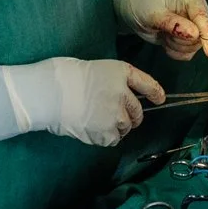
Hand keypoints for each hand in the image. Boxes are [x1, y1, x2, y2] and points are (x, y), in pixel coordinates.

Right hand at [0, 57, 166, 147]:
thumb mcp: (94, 69)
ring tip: (97, 123)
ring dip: (117, 128)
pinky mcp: (107, 132)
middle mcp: (124, 92)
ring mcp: (116, 113)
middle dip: (132, 117)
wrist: (48, 93)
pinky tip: (90, 129)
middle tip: (118, 118)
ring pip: (126, 127)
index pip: (146, 83)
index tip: (159, 98)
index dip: (154, 92)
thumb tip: (117, 100)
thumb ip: (110, 83)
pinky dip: (104, 138)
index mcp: (121, 72)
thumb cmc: (62, 76)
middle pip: (137, 111)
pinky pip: (112, 139)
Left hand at [109, 0, 207, 60]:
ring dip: (175, 45)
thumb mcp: (153, 13)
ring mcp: (194, 25)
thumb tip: (195, 34)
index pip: (203, 17)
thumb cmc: (143, 3)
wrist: (134, 7)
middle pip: (199, 36)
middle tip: (162, 29)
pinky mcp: (188, 38)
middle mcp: (196, 11)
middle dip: (179, 39)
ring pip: (193, 47)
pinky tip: (165, 40)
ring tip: (162, 31)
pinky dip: (174, 51)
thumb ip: (173, 23)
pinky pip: (187, 53)